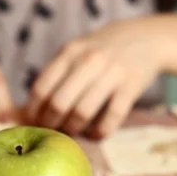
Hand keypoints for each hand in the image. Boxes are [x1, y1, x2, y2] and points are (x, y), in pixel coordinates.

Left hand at [25, 18, 165, 138]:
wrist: (145, 39)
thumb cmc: (102, 52)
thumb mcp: (77, 51)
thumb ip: (57, 74)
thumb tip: (31, 111)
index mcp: (70, 52)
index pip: (42, 87)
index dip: (34, 111)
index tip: (34, 123)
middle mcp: (89, 60)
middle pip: (59, 102)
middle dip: (52, 124)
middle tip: (52, 132)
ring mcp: (111, 73)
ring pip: (83, 112)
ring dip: (74, 129)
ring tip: (73, 134)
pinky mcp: (131, 87)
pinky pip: (111, 118)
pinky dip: (100, 133)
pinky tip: (95, 135)